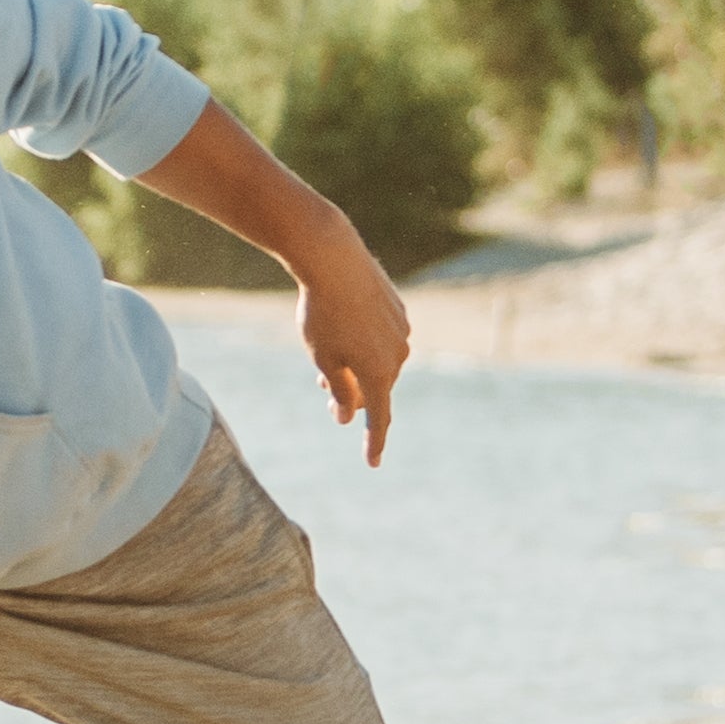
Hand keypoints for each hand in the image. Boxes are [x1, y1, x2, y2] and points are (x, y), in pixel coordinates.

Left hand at [296, 242, 413, 462]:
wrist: (334, 260)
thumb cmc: (322, 313)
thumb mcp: (323, 358)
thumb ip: (340, 391)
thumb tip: (349, 417)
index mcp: (379, 374)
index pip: (379, 418)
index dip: (375, 442)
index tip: (373, 463)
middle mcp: (398, 356)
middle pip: (375, 387)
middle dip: (352, 392)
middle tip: (324, 389)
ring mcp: (402, 332)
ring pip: (378, 361)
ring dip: (356, 365)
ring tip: (327, 350)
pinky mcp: (399, 311)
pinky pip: (381, 337)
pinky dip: (364, 341)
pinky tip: (346, 324)